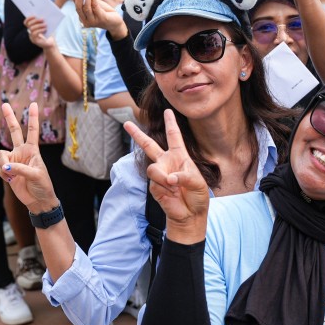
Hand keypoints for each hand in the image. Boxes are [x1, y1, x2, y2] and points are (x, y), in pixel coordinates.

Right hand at [0, 102, 58, 211]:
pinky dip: (2, 173)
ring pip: (0, 155)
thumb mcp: (36, 176)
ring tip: (11, 175)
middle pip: (14, 131)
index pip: (33, 131)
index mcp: (33, 150)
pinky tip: (9, 179)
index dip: (32, 117)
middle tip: (4, 103)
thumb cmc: (42, 186)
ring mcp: (13, 160)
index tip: (33, 103)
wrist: (37, 200)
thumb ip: (20, 169)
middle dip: (9, 118)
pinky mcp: (5, 170)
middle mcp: (21, 152)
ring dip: (3, 164)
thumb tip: (5, 166)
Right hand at [24, 15, 53, 48]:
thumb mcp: (47, 26)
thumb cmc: (49, 34)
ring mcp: (32, 37)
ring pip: (31, 29)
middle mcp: (30, 32)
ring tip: (45, 24)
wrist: (52, 44)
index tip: (35, 15)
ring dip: (38, 25)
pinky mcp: (35, 41)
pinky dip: (40, 30)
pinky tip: (45, 29)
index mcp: (32, 28)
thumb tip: (46, 12)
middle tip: (42, 19)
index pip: (26, 22)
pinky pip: (34, 34)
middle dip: (35, 20)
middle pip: (29, 25)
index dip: (29, 18)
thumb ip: (44, 20)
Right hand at [71, 0, 126, 39]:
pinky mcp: (101, 19)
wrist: (116, 22)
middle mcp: (85, 21)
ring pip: (86, 8)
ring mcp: (93, 22)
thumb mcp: (95, 5)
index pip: (76, 6)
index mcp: (82, 18)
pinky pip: (95, 8)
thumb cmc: (104, 12)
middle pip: (79, 8)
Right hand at [124, 109, 209, 241]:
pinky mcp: (154, 186)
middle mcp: (167, 162)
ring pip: (153, 169)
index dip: (171, 123)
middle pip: (149, 145)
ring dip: (163, 178)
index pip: (174, 136)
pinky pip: (155, 183)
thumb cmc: (197, 195)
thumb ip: (184, 176)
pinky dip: (165, 188)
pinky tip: (172, 193)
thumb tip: (169, 178)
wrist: (190, 214)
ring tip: (173, 185)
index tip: (168, 110)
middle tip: (126, 123)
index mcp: (180, 156)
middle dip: (137, 134)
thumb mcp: (198, 182)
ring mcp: (159, 174)